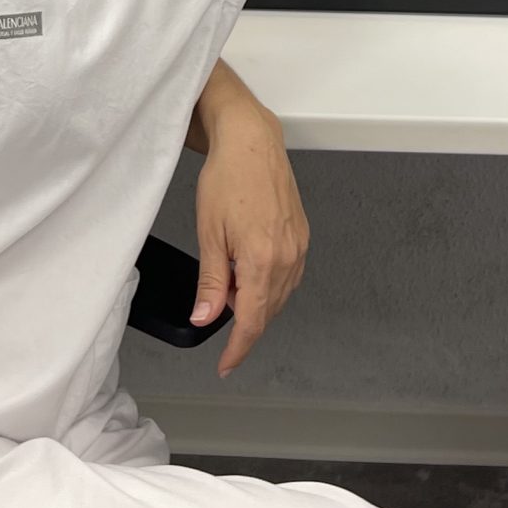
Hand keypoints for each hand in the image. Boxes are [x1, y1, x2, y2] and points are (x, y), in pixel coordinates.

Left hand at [193, 104, 308, 379]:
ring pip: (281, 294)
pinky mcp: (301, 234)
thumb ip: (212, 282)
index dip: (238, 348)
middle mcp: (287, 256)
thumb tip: (205, 318)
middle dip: (245, 324)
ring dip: (258, 304)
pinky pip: (289, 274)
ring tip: (232, 292)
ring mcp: (298, 245)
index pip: (253, 320)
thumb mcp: (209, 234)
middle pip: (269, 311)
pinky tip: (251, 275)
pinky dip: (270, 285)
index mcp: (262, 259)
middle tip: (218, 321)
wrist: (252, 142)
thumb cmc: (228, 179)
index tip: (225, 365)